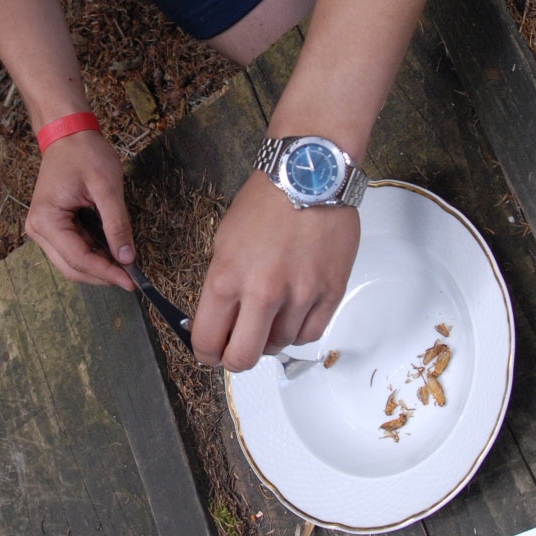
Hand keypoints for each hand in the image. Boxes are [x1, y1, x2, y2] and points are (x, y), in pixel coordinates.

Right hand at [25, 130, 135, 289]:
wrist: (68, 134)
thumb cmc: (84, 153)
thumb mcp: (107, 187)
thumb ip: (117, 224)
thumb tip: (127, 257)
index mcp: (46, 220)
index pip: (78, 259)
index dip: (106, 273)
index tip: (131, 282)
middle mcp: (38, 229)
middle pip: (72, 268)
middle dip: (102, 275)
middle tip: (131, 279)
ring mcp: (43, 230)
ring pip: (72, 263)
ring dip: (99, 267)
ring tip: (125, 266)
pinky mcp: (53, 227)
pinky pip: (73, 250)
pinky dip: (94, 255)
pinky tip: (113, 254)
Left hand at [190, 173, 359, 370]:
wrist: (309, 176)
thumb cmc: (265, 202)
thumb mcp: (224, 242)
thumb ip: (221, 286)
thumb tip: (220, 320)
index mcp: (227, 278)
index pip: (208, 340)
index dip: (206, 353)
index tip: (210, 351)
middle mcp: (263, 293)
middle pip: (243, 358)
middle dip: (235, 359)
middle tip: (237, 349)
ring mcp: (300, 295)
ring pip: (279, 346)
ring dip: (270, 339)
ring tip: (269, 317)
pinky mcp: (330, 293)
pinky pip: (310, 334)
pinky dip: (298, 331)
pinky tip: (292, 315)